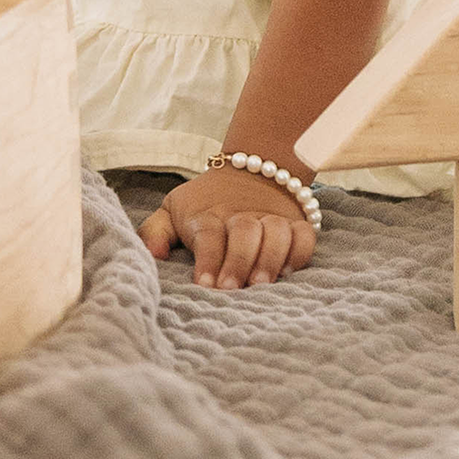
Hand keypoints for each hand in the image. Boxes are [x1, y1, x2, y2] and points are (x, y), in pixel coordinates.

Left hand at [139, 164, 318, 287]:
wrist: (248, 169)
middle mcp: (242, 214)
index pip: (210, 234)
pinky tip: (287, 270)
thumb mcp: (172, 209)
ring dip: (271, 257)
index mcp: (209, 214)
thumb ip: (155, 231)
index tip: (205, 285)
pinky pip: (305, 235)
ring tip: (261, 283)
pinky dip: (300, 252)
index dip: (208, 259)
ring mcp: (271, 217)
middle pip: (245, 231)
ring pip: (277, 231)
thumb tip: (154, 253)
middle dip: (239, 261)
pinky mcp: (294, 221)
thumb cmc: (204, 202)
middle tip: (232, 288)